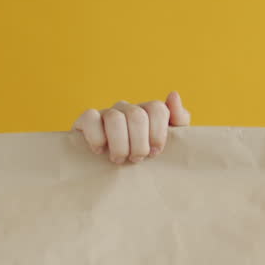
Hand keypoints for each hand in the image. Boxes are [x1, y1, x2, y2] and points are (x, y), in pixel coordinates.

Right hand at [71, 90, 190, 164]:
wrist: (111, 170)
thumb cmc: (144, 156)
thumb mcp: (169, 143)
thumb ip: (179, 120)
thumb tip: (173, 95)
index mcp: (148, 112)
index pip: (157, 109)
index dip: (158, 133)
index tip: (155, 152)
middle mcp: (128, 108)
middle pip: (137, 116)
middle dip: (139, 144)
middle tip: (137, 159)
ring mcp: (106, 113)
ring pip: (115, 118)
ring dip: (120, 145)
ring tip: (119, 159)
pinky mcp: (85, 120)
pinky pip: (90, 118)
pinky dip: (96, 137)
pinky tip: (99, 151)